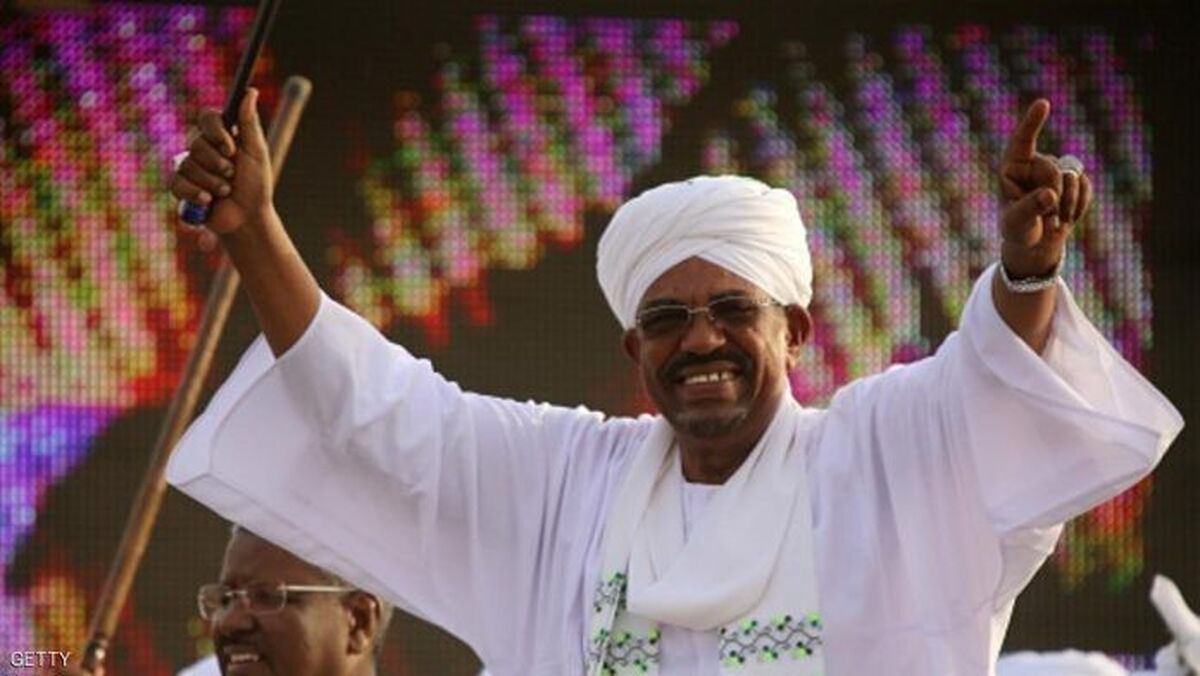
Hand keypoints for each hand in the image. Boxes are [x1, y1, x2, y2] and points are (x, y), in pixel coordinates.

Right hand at [170, 88, 273, 237]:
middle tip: (232, 175)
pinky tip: (209, 200)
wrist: (247, 218)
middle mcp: (203, 148)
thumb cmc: (256, 185)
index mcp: (221, 136)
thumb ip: (250, 123)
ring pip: (188, 165)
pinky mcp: (181, 187)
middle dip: (218, 163)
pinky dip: (195, 192)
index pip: (207, 118)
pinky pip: (177, 183)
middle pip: (197, 143)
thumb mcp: (256, 153)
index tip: (230, 147)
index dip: (215, 131)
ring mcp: (190, 167)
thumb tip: (250, 91)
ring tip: (226, 191)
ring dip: (212, 181)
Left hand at [998, 99, 1092, 276]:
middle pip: (1053, 169)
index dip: (1033, 123)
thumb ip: (1029, 208)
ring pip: (1073, 177)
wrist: (1036, 243)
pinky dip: (1079, 206)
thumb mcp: (1016, 223)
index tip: (1043, 103)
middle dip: (1053, 195)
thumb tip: (1050, 195)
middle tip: (1046, 219)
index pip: (1022, 141)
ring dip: (1067, 204)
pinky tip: (1068, 219)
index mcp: (1013, 167)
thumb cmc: (1018, 230)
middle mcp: (1035, 163)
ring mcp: (1057, 170)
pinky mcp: (1076, 180)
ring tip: (1054, 221)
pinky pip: (1086, 187)